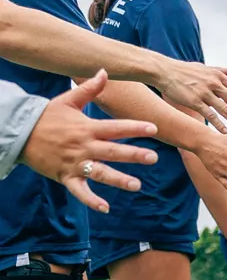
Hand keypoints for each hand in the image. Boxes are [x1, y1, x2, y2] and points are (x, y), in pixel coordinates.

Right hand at [20, 70, 159, 212]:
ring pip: (99, 173)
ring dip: (118, 180)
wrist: (19, 132)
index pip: (116, 127)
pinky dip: (91, 200)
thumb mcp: (68, 100)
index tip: (154, 128)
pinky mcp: (65, 176)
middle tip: (153, 158)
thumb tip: (104, 71)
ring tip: (136, 185)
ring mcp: (74, 163)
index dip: (135, 127)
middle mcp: (84, 146)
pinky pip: (79, 191)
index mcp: (87, 127)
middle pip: (112, 151)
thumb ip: (90, 89)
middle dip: (133, 154)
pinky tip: (105, 208)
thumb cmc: (47, 116)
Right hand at [158, 59, 226, 134]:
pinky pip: (210, 115)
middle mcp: (215, 84)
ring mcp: (205, 93)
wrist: (165, 71)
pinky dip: (219, 124)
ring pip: (225, 109)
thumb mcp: (205, 68)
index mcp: (219, 76)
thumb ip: (219, 70)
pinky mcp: (195, 101)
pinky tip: (226, 132)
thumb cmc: (185, 70)